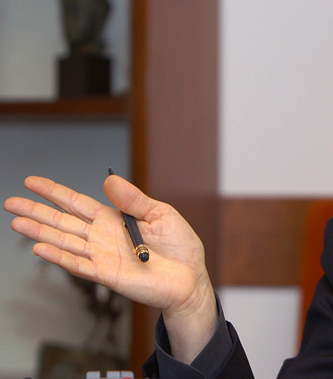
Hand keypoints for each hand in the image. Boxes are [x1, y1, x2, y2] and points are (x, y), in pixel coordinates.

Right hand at [5, 175, 216, 362]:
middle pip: (63, 221)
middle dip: (37, 211)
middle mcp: (102, 237)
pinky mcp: (107, 274)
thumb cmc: (179, 247)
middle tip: (11, 202)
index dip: (55, 192)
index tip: (32, 182)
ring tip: (17, 222)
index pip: (78, 203)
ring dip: (41, 232)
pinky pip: (79, 265)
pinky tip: (40, 248)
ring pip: (64, 242)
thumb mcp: (160, 214)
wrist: (190, 278)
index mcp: (114, 219)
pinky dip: (60, 257)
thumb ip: (133, 199)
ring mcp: (102, 256)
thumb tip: (110, 179)